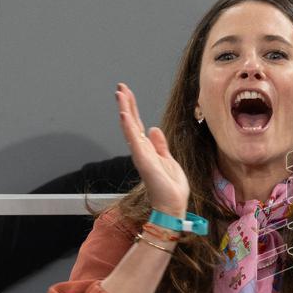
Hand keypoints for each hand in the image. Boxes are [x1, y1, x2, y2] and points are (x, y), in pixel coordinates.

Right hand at [115, 83, 188, 217]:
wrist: (172, 205)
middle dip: (126, 104)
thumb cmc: (170, 187)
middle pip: (132, 122)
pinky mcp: (143, 160)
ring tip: (120, 94)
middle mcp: (142, 150)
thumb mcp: (168, 159)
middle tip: (120, 87)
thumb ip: (160, 144)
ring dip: (125, 110)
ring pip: (130, 128)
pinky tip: (124, 114)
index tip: (127, 93)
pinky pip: (134, 140)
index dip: (133, 108)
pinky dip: (128, 127)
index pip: (138, 124)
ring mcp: (141, 154)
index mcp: (148, 149)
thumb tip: (154, 128)